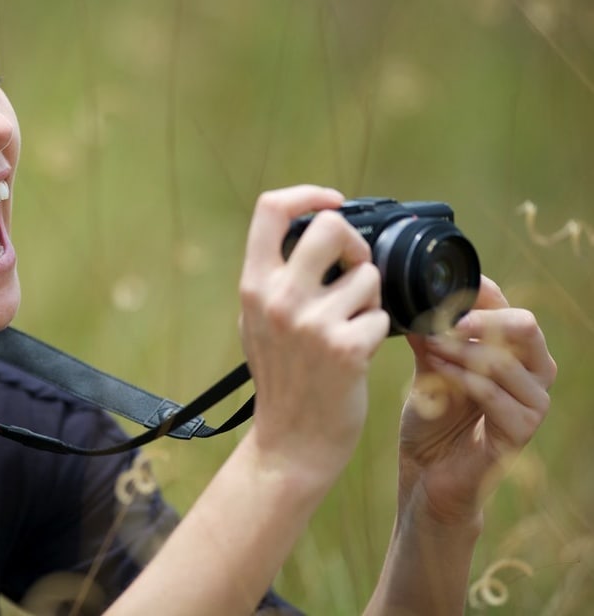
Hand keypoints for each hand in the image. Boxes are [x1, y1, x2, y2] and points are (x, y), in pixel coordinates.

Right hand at [238, 186, 389, 482]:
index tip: (332, 201)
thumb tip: (311, 231)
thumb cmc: (282, 380)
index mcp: (254, 285)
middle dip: (355, 243)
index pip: (270, 208)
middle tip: (356, 269)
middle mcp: (278, 298)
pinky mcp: (346, 348)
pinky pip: (381, 316)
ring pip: (368, 275)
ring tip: (353, 326)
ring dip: (371, 298)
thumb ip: (277, 279)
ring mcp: (311, 323)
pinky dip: (379, 333)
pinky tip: (359, 354)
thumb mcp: (257, 321)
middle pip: (330, 226)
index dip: (307, 194)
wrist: (292, 442)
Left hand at [398, 276, 555, 525]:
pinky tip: (435, 372)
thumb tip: (415, 299)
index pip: (508, 307)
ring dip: (460, 351)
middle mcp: (535, 373)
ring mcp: (533, 402)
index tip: (437, 287)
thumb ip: (429, 338)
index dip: (478, 292)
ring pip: (504, 359)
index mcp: (516, 352)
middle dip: (479, 319)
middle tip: (440, 320)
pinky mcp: (522, 430)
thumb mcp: (428, 369)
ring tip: (427, 349)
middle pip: (524, 325)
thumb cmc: (431, 421)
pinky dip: (460, 379)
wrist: (427, 475)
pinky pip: (493, 393)